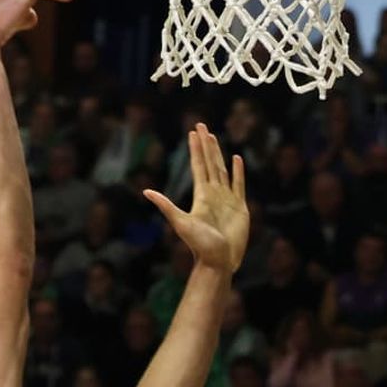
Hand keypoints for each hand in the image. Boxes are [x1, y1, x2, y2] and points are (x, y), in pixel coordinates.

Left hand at [143, 125, 248, 273]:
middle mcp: (213, 193)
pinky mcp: (240, 207)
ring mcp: (227, 199)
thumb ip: (165, 205)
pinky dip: (238, 171)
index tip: (193, 132)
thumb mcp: (180, 222)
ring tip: (215, 137)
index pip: (198, 166)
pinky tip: (236, 159)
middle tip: (201, 125)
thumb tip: (146, 191)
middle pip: (209, 162)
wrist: (219, 261)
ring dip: (218, 153)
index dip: (196, 149)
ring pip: (222, 170)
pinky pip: (239, 184)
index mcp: (201, 195)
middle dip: (206, 144)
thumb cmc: (199, 245)